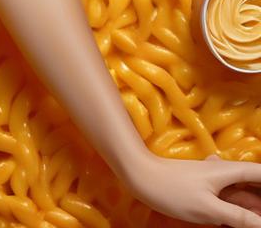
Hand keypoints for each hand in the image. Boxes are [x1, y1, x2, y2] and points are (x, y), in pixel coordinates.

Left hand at [123, 151, 260, 226]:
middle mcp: (223, 171)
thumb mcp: (209, 208)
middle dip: (260, 197)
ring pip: (241, 192)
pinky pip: (228, 195)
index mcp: (228, 171)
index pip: (260, 173)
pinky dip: (238, 206)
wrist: (140, 175)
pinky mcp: (203, 186)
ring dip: (251, 204)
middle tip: (259, 215)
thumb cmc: (173, 191)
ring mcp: (213, 179)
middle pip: (253, 183)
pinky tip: (239, 217)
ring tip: (254, 216)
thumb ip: (239, 217)